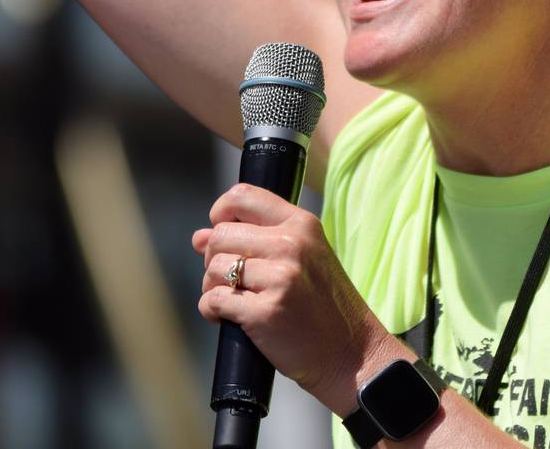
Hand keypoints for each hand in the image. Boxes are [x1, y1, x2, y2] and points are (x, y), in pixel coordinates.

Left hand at [194, 183, 395, 411]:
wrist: (351, 354)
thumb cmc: (323, 306)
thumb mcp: (303, 258)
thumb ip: (255, 240)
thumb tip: (198, 236)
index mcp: (301, 225)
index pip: (243, 196)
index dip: (221, 212)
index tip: (223, 234)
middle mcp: (291, 245)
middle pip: (220, 235)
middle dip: (213, 258)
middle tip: (230, 279)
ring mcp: (279, 278)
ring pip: (213, 268)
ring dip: (212, 286)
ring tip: (233, 300)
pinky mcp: (265, 312)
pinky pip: (213, 300)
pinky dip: (211, 310)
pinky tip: (226, 317)